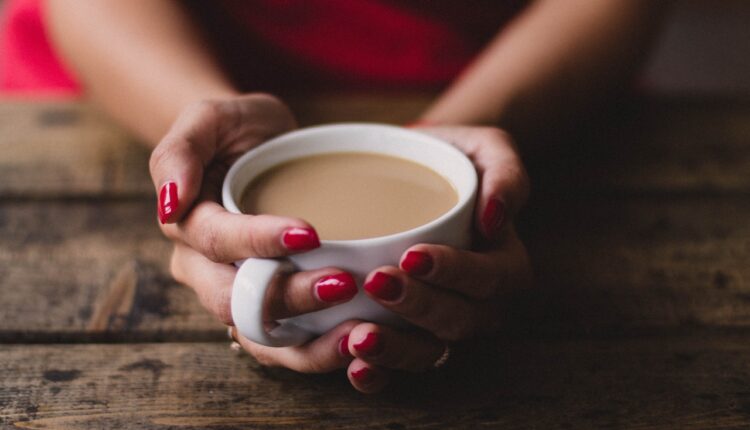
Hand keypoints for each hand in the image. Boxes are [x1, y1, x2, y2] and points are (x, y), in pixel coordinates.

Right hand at [149, 94, 359, 371]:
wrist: (261, 148)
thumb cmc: (235, 130)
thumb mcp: (208, 118)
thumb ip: (180, 150)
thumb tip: (170, 203)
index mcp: (187, 226)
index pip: (217, 242)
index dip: (259, 241)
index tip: (310, 234)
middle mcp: (205, 270)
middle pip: (238, 300)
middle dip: (290, 298)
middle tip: (343, 284)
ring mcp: (238, 294)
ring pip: (260, 337)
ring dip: (308, 344)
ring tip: (358, 332)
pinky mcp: (271, 308)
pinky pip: (286, 345)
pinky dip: (318, 351)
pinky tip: (357, 341)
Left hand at [342, 126, 532, 392]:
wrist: (409, 177)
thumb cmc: (450, 161)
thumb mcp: (486, 148)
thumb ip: (506, 173)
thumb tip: (495, 217)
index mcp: (505, 265)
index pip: (490, 279)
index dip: (456, 273)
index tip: (413, 255)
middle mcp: (480, 305)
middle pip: (459, 321)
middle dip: (420, 308)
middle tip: (378, 284)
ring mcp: (444, 327)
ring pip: (430, 353)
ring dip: (396, 351)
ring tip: (360, 337)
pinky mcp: (409, 338)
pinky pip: (400, 366)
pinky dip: (379, 374)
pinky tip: (354, 366)